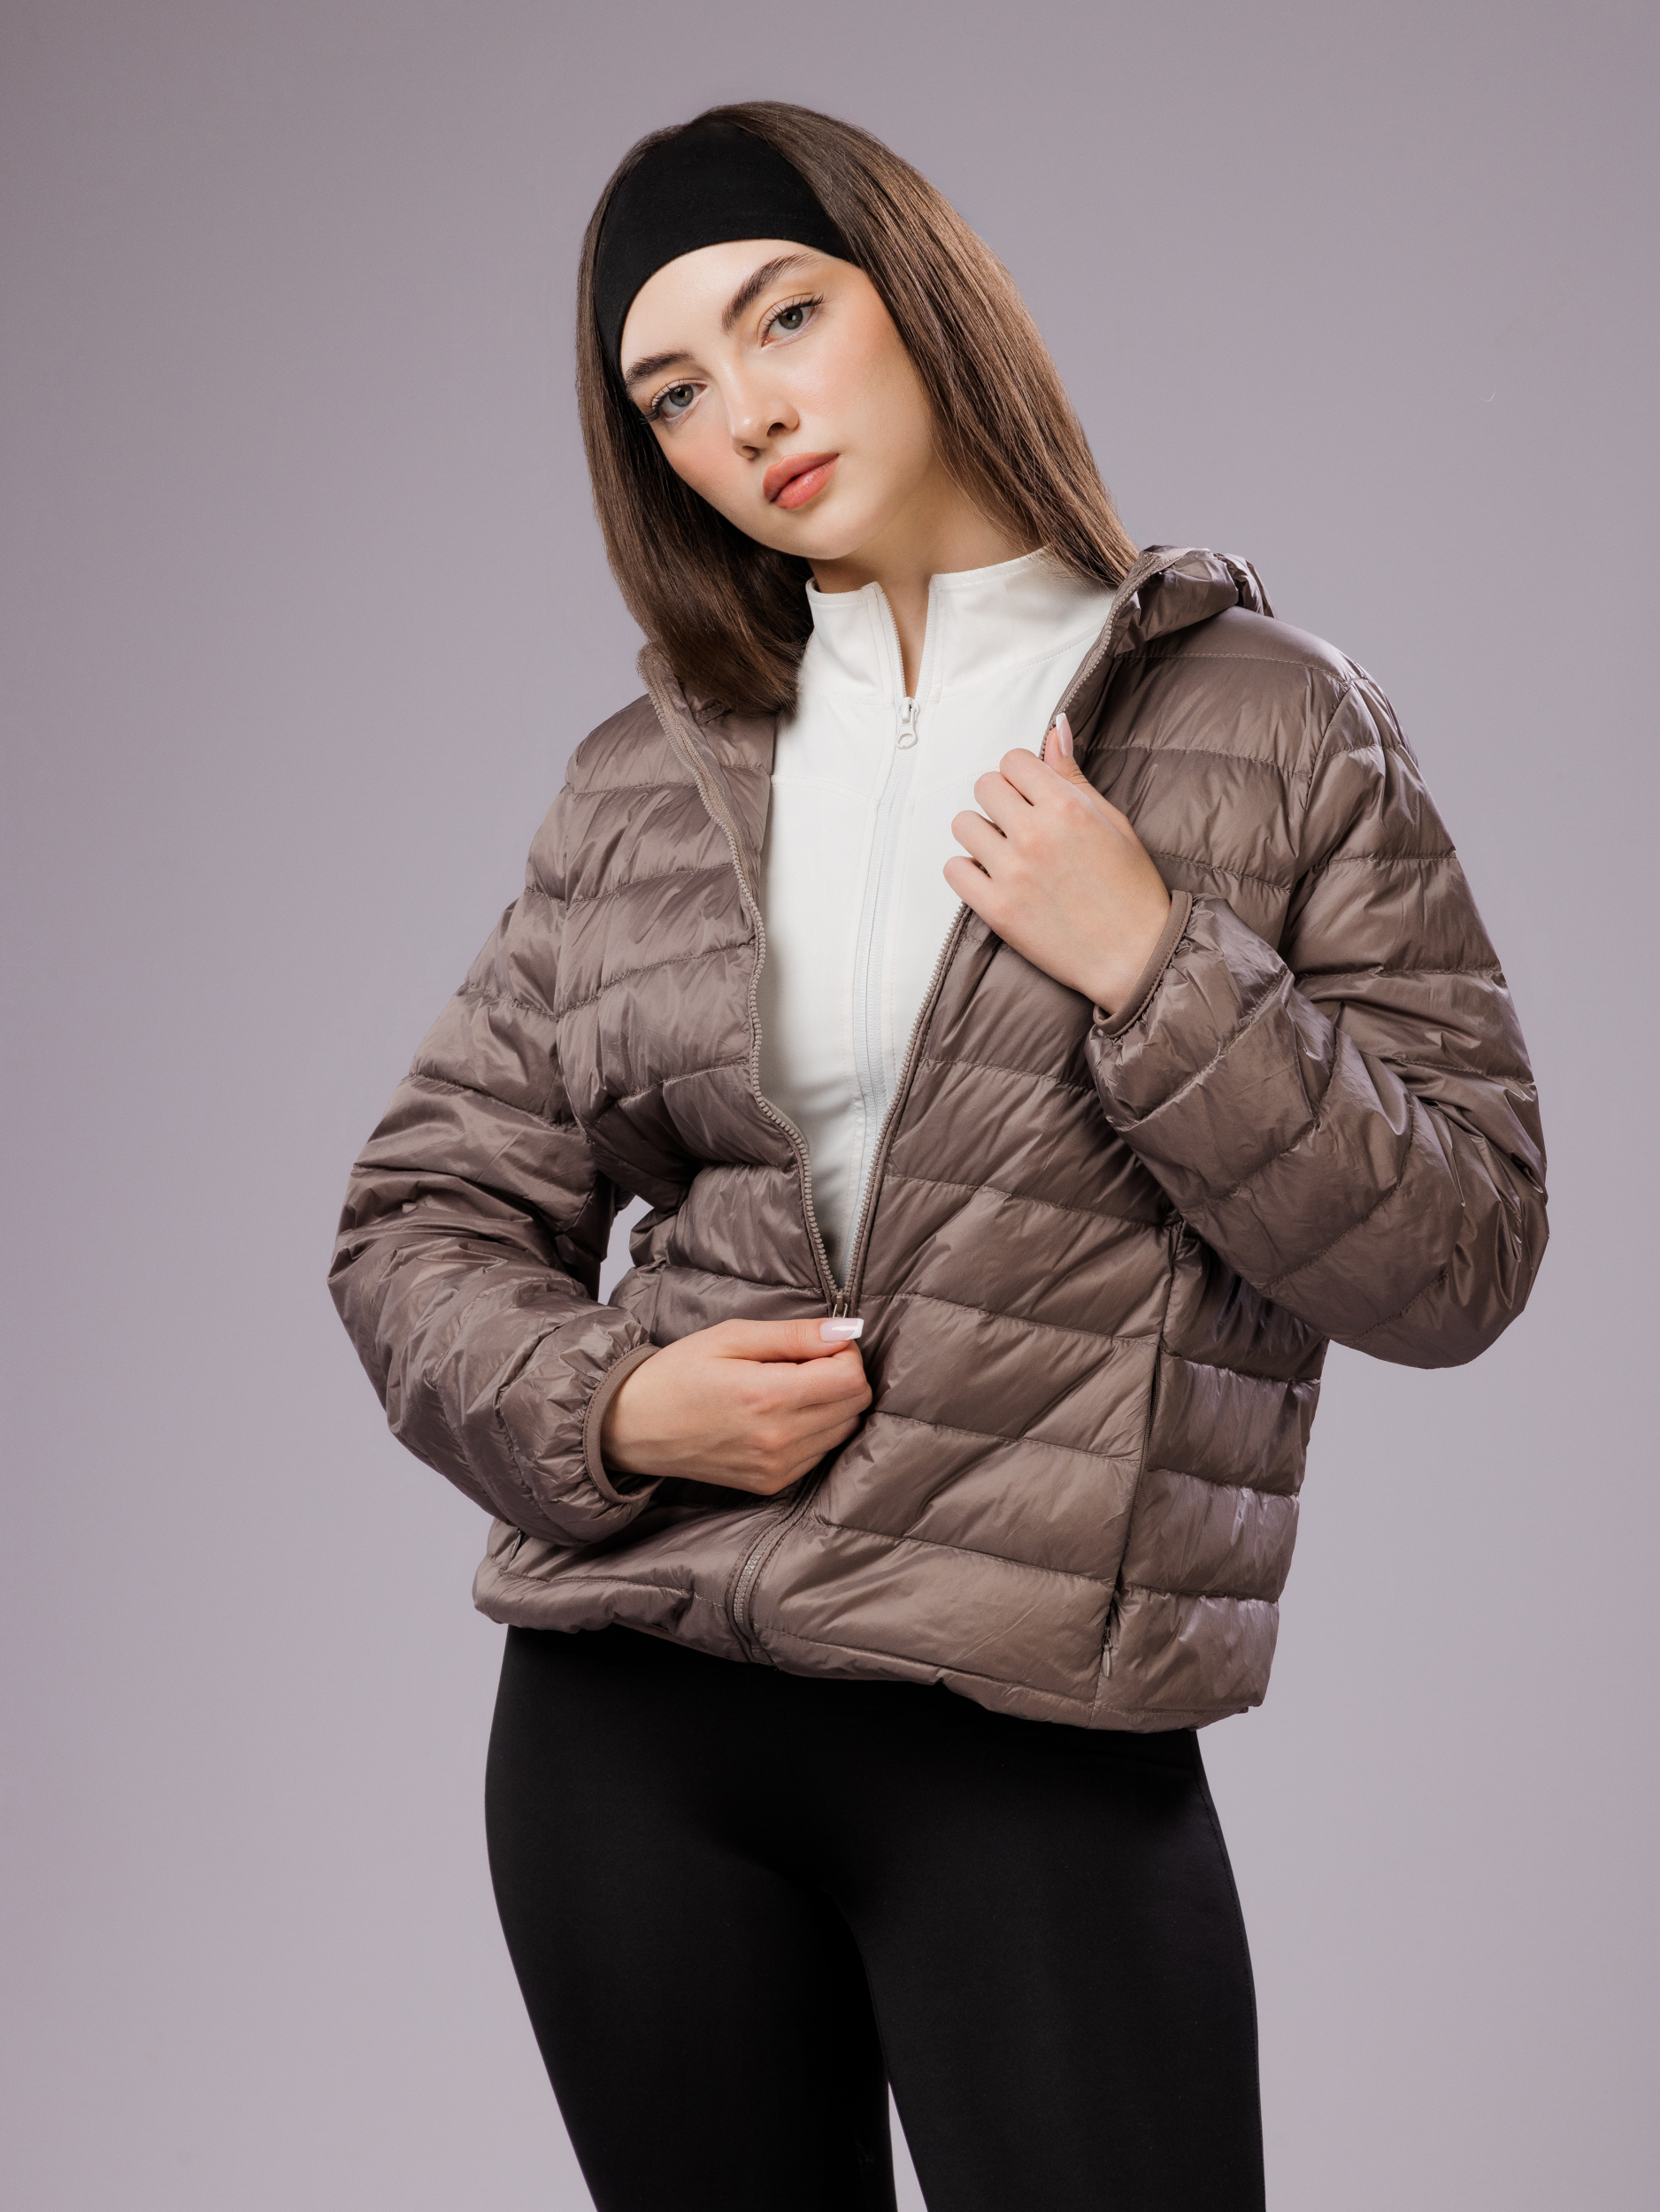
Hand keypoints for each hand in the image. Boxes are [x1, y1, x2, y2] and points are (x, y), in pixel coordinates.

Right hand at [600, 1317, 871, 1494]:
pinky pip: (821, 1453)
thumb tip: (847, 1330)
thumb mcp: (731, 1338)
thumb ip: (794, 1335)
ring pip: (843, 1431)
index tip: (819, 1344)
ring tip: (787, 1388)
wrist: (633, 1426)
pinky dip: (814, 1430)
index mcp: (768, 1397)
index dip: (844, 1353)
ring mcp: (776, 1468)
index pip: (852, 1378)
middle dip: (842, 1376)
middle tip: (803, 1362)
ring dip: (830, 1404)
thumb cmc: (677, 1374)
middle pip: (855, 1405)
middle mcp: (778, 1439)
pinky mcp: (771, 1484)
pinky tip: (779, 1415)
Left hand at [945, 713, 1171, 1014]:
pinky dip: (968, 871)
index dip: (1022, 776)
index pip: (1013, 760)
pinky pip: (954, 870)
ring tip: (1006, 853)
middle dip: (1000, 801)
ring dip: (981, 834)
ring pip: (964, 825)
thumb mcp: (1112, 822)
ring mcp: (1012, 873)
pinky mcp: (996, 909)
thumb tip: (1055, 728)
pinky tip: (992, 878)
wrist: (1135, 956)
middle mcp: (1036, 834)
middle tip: (1020, 825)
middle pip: (985, 786)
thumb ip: (1073, 776)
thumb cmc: (1131, 890)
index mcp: (1067, 807)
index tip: (1032, 795)